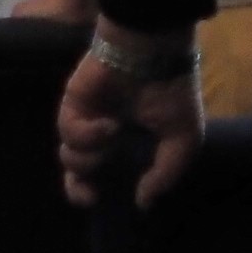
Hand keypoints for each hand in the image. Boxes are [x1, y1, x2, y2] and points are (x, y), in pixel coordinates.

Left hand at [55, 36, 206, 207]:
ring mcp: (86, 117)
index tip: (106, 202)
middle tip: (91, 194)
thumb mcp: (183, 139)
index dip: (98, 193)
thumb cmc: (173, 90)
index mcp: (126, 142)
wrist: (154, 50)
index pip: (102, 175)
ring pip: (70, 156)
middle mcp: (102, 133)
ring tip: (113, 139)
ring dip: (89, 158)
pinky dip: (87, 135)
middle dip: (78, 189)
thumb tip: (144, 203)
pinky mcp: (72, 102)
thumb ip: (165, 174)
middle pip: (76, 172)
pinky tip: (109, 125)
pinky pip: (67, 131)